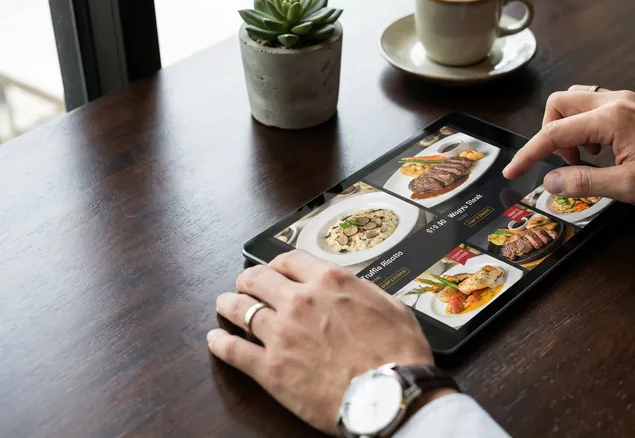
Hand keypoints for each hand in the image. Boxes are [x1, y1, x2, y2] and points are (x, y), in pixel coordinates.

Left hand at [207, 250, 435, 433]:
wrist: (389, 395)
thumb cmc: (398, 355)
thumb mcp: (391, 307)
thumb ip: (363, 292)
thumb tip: (354, 289)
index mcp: (329, 282)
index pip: (290, 260)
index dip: (279, 263)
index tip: (276, 269)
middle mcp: (299, 301)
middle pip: (258, 278)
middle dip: (249, 279)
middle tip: (246, 283)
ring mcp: (280, 334)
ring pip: (240, 309)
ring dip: (229, 304)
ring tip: (224, 304)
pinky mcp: (269, 368)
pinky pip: (232, 350)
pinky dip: (220, 343)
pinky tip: (216, 340)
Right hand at [503, 85, 634, 208]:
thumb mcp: (627, 187)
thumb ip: (583, 182)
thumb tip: (550, 181)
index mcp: (611, 119)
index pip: (554, 132)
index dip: (529, 153)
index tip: (513, 170)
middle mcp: (615, 101)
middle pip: (559, 103)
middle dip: (549, 134)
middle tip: (563, 165)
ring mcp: (625, 101)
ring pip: (576, 102)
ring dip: (569, 130)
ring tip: (586, 160)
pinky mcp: (633, 107)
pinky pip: (594, 108)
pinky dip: (586, 129)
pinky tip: (602, 153)